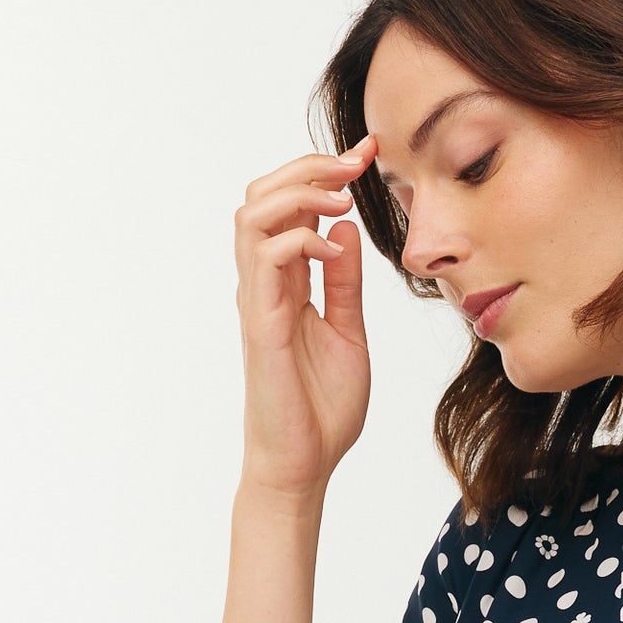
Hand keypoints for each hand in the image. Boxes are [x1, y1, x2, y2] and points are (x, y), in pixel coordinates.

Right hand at [233, 131, 377, 498]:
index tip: (369, 157)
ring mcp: (258, 301)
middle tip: (356, 164)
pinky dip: (301, 239)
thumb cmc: (322, 410)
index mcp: (287, 283)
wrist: (304, 464)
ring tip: (341, 199)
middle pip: (262, 194)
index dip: (325, 174)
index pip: (292, 207)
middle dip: (309, 167)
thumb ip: (346, 283)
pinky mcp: (261, 323)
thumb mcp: (349, 333)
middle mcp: (265, 284)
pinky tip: (335, 250)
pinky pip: (266, 258)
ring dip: (298, 192)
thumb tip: (347, 231)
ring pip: (253, 214)